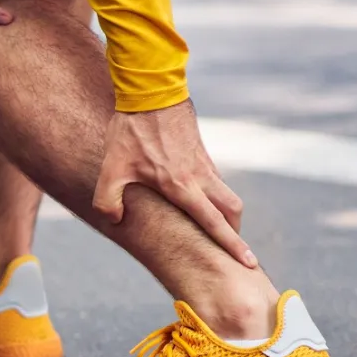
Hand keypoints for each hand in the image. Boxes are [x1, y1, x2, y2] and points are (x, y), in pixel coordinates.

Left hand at [93, 100, 257, 268]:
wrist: (151, 93)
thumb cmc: (131, 132)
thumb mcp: (111, 169)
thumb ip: (108, 200)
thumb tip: (115, 221)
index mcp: (181, 186)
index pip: (213, 222)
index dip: (231, 245)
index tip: (248, 263)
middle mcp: (200, 177)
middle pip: (231, 211)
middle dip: (235, 233)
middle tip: (233, 251)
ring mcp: (203, 164)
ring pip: (226, 195)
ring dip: (226, 214)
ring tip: (217, 229)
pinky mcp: (201, 154)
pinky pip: (215, 181)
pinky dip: (215, 196)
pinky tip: (199, 201)